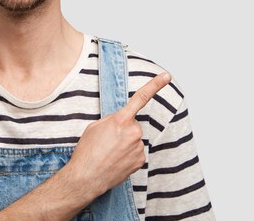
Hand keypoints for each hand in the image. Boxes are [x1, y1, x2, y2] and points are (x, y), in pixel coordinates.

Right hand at [65, 72, 171, 195]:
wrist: (86, 177)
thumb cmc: (87, 151)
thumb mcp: (95, 126)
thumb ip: (112, 118)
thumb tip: (122, 119)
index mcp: (121, 120)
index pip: (141, 98)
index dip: (155, 85)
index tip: (166, 76)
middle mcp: (133, 132)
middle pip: (133, 124)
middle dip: (123, 129)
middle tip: (108, 140)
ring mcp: (138, 147)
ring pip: (134, 139)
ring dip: (125, 143)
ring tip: (110, 152)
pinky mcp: (140, 160)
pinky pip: (136, 151)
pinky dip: (128, 154)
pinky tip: (116, 160)